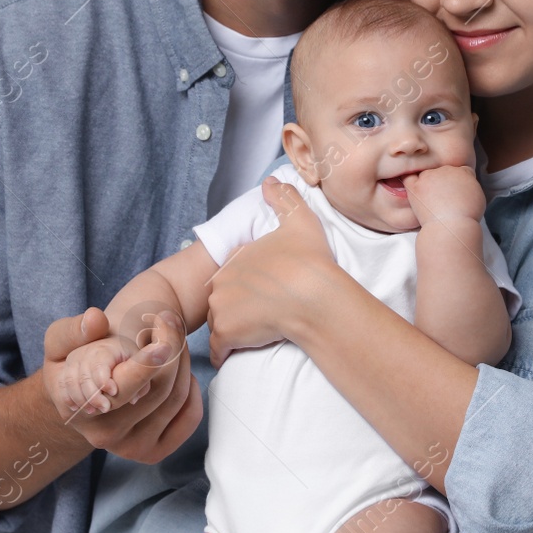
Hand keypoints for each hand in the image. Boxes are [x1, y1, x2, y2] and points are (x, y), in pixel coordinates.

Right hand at [40, 307, 202, 463]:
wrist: (83, 400)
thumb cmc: (73, 365)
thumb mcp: (59, 343)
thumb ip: (73, 329)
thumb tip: (95, 320)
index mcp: (80, 408)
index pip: (123, 386)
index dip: (147, 364)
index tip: (164, 344)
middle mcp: (105, 434)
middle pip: (158, 388)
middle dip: (170, 347)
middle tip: (168, 322)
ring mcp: (131, 448)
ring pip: (176, 398)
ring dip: (182, 362)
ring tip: (170, 340)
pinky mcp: (154, 453)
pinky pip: (189, 417)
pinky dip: (193, 389)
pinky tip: (179, 372)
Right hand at [57, 335, 142, 414]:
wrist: (113, 350)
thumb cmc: (129, 358)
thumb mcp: (139, 362)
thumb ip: (141, 376)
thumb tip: (134, 399)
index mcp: (107, 348)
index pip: (100, 362)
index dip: (104, 379)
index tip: (114, 391)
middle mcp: (87, 351)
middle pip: (84, 374)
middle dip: (93, 394)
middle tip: (106, 408)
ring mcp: (74, 360)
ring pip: (71, 380)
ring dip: (81, 398)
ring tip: (93, 410)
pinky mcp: (66, 369)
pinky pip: (62, 384)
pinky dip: (68, 397)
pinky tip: (76, 407)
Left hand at [207, 177, 343, 366]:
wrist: (315, 298)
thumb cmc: (310, 261)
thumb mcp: (300, 221)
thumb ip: (284, 199)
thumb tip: (270, 180)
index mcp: (235, 258)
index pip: (232, 276)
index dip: (246, 285)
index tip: (262, 294)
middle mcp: (221, 282)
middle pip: (223, 300)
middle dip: (236, 309)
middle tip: (260, 316)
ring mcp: (221, 309)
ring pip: (219, 324)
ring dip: (232, 330)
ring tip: (255, 332)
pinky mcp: (226, 335)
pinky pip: (217, 349)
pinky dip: (225, 352)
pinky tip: (241, 350)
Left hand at [403, 165, 485, 227]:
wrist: (453, 226)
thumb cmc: (466, 217)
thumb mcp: (477, 197)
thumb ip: (470, 185)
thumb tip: (462, 181)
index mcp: (464, 172)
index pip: (458, 170)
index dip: (456, 182)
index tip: (455, 193)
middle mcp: (447, 170)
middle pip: (442, 171)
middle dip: (443, 182)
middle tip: (443, 199)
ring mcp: (430, 176)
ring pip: (427, 174)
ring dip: (428, 183)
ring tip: (431, 200)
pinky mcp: (417, 186)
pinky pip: (409, 177)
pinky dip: (410, 182)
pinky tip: (414, 191)